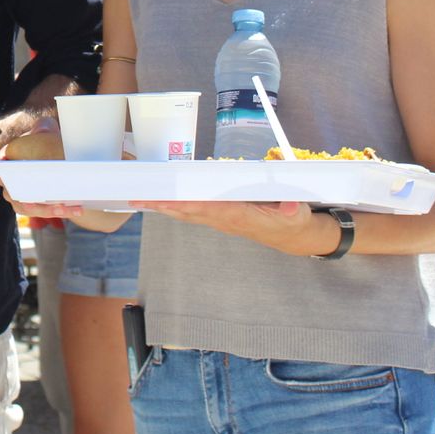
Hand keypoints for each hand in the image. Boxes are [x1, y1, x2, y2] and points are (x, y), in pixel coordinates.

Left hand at [130, 199, 337, 256]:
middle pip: (187, 211)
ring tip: (138, 199)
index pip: (206, 209)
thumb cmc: (290, 220)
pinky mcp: (218, 216)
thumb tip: (290, 207)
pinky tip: (158, 202)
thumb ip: (292, 210)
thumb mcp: (297, 214)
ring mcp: (218, 219)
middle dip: (163, 205)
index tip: (165, 201)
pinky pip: (190, 211)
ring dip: (162, 207)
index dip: (185, 205)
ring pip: (185, 212)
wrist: (289, 235)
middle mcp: (223, 219)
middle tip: (137, 198)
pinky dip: (172, 206)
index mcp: (238, 216)